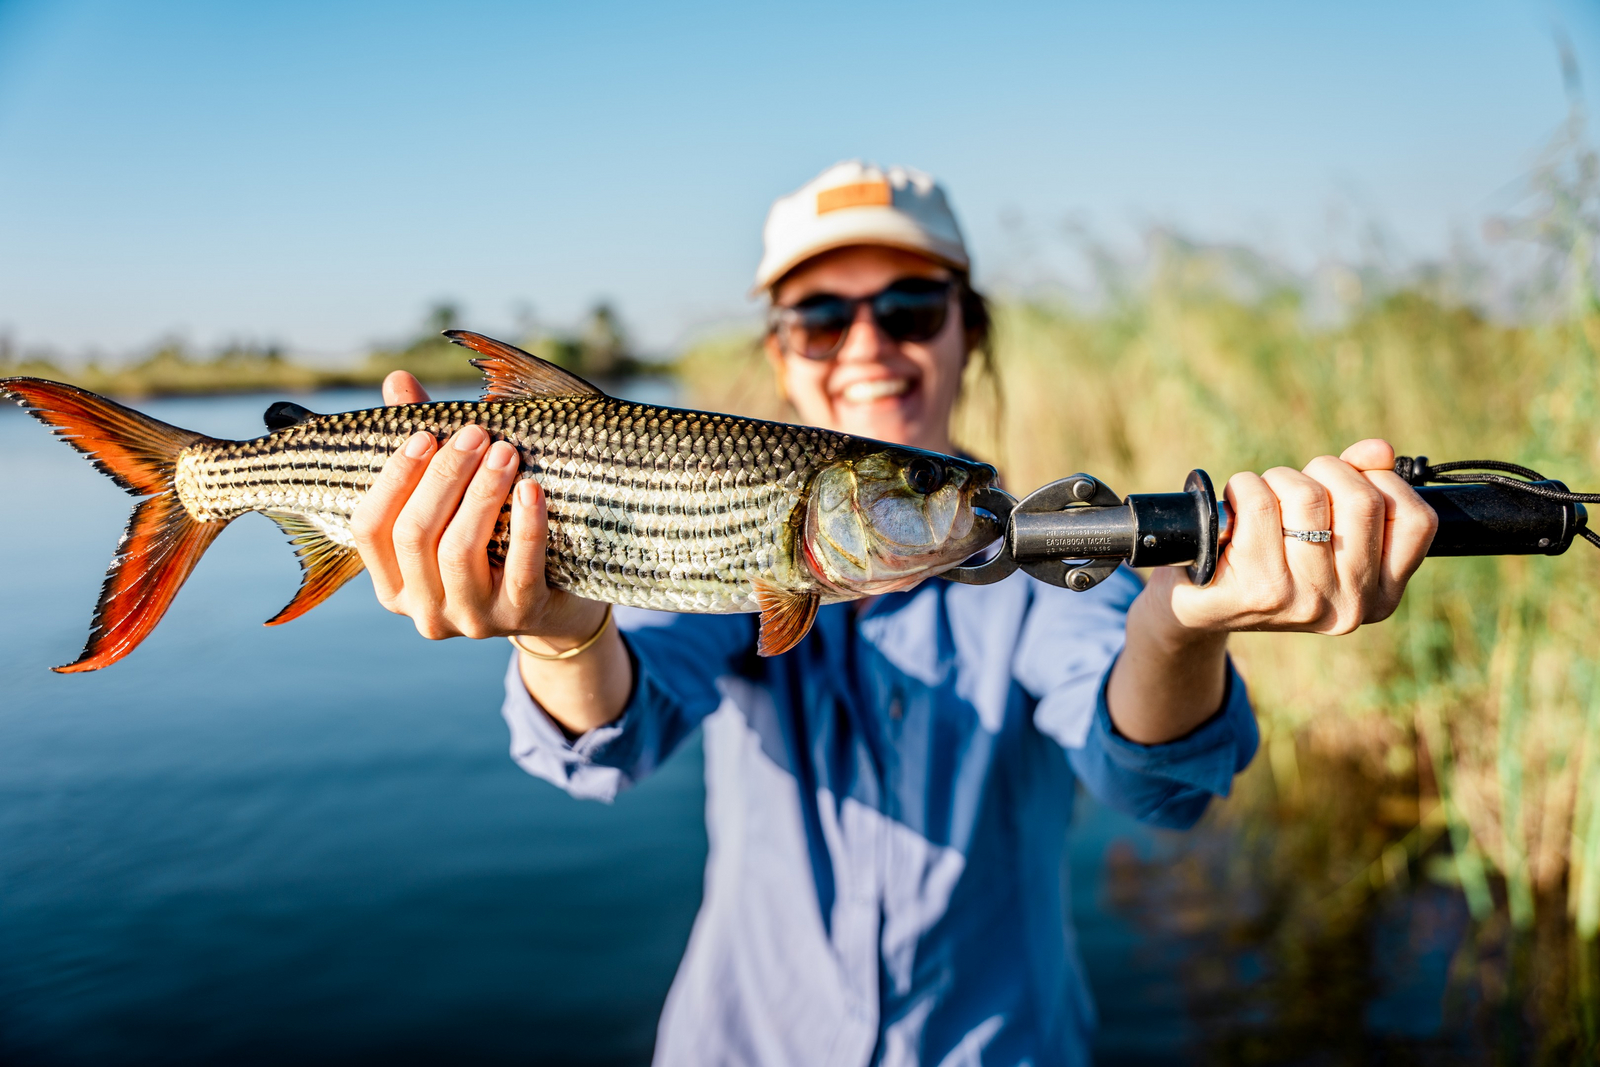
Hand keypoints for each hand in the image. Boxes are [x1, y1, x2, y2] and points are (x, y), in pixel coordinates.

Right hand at [349, 370, 607, 646]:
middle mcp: (423, 610)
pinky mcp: (518, 618)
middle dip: (444, 476)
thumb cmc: (494, 539)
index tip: (424, 434)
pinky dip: (525, 525)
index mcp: (392, 582)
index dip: (394, 477)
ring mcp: (470, 619)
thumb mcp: (455, 500)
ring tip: (505, 451)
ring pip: (459, 551)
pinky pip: (519, 570)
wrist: (556, 602)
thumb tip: (397, 381)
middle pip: (415, 534)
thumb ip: (424, 449)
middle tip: (476, 433)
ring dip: (482, 493)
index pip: (370, 527)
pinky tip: (532, 489)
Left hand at [1154, 438, 1438, 636]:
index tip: (1345, 485)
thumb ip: (1359, 485)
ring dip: (1277, 479)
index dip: (1381, 482)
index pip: (1417, 519)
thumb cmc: (1266, 556)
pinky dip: (1241, 488)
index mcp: (1381, 595)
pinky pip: (1259, 502)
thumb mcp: (1324, 527)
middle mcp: (1351, 607)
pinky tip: (1232, 511)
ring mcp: (1306, 602)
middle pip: (1361, 498)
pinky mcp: (1259, 591)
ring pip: (1308, 495)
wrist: (1195, 604)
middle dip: (1323, 472)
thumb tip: (1379, 450)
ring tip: (1261, 501)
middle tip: (1293, 487)